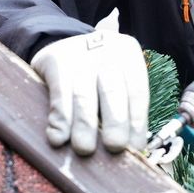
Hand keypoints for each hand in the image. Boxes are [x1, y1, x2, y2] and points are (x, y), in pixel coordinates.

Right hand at [30, 31, 148, 154]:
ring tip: (84, 150)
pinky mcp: (55, 61)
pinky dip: (59, 119)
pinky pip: (59, 94)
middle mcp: (106, 51)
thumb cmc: (95, 72)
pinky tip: (58, 138)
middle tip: (114, 148)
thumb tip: (133, 149)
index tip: (135, 149)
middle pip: (113, 92)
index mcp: (129, 55)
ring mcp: (79, 55)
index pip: (137, 92)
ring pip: (84, 95)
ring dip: (85, 126)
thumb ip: (125, 106)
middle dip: (115, 123)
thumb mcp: (116, 76)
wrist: (59, 42)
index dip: (138, 123)